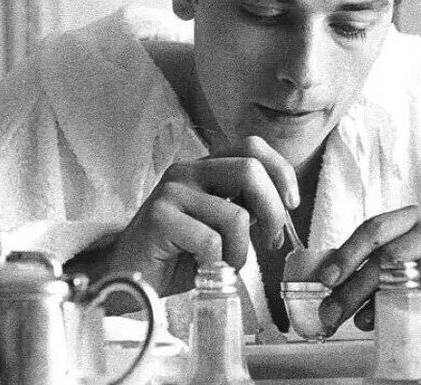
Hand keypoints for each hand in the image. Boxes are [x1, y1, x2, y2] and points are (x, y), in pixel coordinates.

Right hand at [107, 136, 298, 297]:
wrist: (129, 274)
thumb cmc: (178, 252)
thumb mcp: (219, 223)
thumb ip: (244, 206)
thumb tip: (282, 208)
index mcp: (205, 167)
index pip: (252, 145)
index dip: (281, 171)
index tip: (291, 204)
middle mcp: (188, 171)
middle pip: (250, 170)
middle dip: (273, 211)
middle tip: (270, 241)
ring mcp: (171, 191)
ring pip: (235, 215)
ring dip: (241, 251)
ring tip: (225, 264)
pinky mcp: (159, 217)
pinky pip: (211, 242)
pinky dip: (217, 264)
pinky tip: (204, 270)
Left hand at [316, 205, 420, 334]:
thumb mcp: (399, 259)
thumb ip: (367, 264)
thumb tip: (328, 280)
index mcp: (411, 218)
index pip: (374, 229)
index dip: (348, 253)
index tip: (327, 279)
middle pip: (391, 254)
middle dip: (357, 286)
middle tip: (335, 311)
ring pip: (417, 274)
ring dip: (385, 301)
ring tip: (362, 320)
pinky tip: (404, 323)